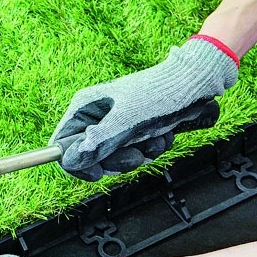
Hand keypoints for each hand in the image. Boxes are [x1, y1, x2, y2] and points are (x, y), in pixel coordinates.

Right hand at [51, 36, 237, 180]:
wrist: (195, 83)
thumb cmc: (160, 94)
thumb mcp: (126, 122)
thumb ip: (97, 144)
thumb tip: (70, 161)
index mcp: (85, 108)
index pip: (62, 145)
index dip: (76, 163)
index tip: (96, 173)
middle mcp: (97, 116)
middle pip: (90, 157)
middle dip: (117, 161)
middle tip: (135, 154)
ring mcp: (115, 124)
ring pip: (115, 159)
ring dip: (139, 154)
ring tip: (154, 137)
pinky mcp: (134, 130)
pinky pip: (135, 153)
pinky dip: (151, 149)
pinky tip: (162, 134)